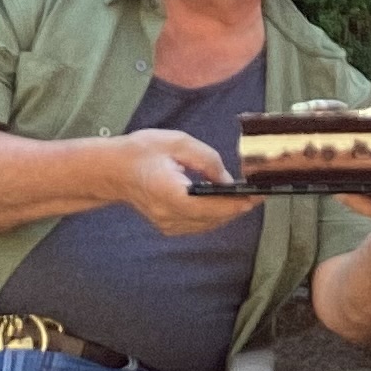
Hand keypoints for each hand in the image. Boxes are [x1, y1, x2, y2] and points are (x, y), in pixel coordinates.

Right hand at [111, 130, 257, 234]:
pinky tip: (220, 202)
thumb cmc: (142, 151)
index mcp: (171, 193)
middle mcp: (169, 215)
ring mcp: (167, 224)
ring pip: (208, 224)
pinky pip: (198, 225)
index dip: (238, 203)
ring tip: (243, 197)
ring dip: (226, 212)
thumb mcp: (178, 143)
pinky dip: (212, 215)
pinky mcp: (167, 227)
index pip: (212, 207)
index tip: (257, 195)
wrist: (112, 169)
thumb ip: (207, 160)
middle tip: (256, 193)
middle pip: (214, 218)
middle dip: (237, 207)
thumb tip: (227, 181)